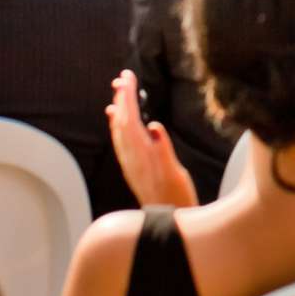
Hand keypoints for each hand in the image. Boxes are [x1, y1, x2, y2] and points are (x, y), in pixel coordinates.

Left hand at [108, 70, 198, 207]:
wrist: (169, 219)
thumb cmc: (176, 197)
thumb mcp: (174, 173)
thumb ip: (163, 150)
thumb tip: (154, 127)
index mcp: (142, 153)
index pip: (130, 119)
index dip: (127, 96)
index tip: (127, 77)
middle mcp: (132, 156)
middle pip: (122, 121)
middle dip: (121, 97)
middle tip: (122, 76)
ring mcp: (131, 162)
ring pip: (120, 130)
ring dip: (119, 108)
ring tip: (118, 91)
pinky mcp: (134, 166)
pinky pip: (121, 140)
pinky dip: (118, 125)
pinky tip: (118, 119)